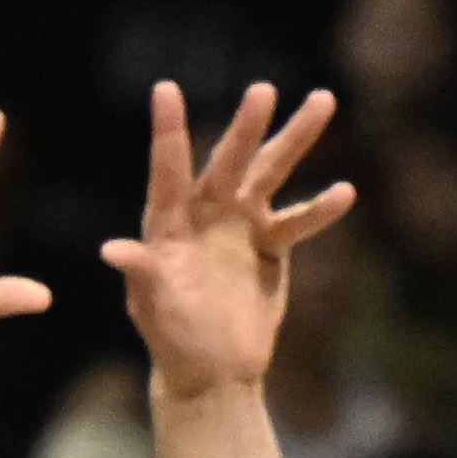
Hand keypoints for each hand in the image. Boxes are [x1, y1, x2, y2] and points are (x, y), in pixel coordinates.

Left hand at [100, 80, 359, 397]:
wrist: (213, 369)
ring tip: (323, 99)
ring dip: (295, 140)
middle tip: (262, 91)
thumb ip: (140, 274)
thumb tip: (112, 250)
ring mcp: (240, 225)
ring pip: (270, 174)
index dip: (168, 130)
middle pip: (228, 162)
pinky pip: (297, 222)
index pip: (168, 170)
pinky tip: (344, 192)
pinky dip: (320, 209)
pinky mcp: (270, 245)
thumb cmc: (172, 339)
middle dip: (246, 127)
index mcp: (168, 223)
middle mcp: (205, 213)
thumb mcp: (152, 309)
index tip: (165, 88)